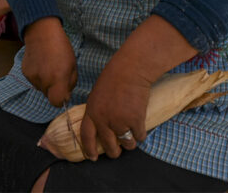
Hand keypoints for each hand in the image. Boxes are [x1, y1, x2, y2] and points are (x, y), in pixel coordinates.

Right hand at [21, 17, 76, 106]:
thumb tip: (66, 97)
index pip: (57, 102)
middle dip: (54, 90)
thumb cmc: (61, 47)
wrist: (42, 32)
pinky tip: (41, 64)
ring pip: (41, 88)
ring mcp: (32, 77)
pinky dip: (38, 76)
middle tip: (57, 75)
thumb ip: (70, 83)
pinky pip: (33, 81)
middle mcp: (43, 80)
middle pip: (48, 96)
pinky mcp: (25, 73)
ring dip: (46, 83)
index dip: (61, 99)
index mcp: (58, 78)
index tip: (63, 91)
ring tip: (48, 67)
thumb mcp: (73, 65)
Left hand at [79, 45, 150, 160]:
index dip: (89, 149)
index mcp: (92, 112)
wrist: (130, 69)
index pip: (86, 136)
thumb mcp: (98, 94)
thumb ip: (98, 110)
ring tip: (132, 135)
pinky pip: (139, 136)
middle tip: (117, 152)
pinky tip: (141, 125)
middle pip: (108, 145)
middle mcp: (104, 120)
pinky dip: (141, 133)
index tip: (92, 157)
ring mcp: (120, 122)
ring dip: (130, 142)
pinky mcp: (135, 121)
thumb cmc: (115, 76)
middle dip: (113, 152)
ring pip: (126, 144)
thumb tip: (102, 125)